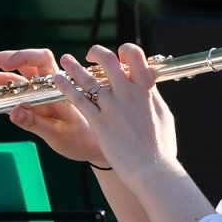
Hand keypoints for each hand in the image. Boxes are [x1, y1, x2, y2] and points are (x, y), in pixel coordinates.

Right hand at [0, 48, 105, 165]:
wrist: (89, 146)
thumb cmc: (79, 139)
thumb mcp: (57, 134)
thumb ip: (34, 123)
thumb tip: (12, 112)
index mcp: (56, 85)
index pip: (40, 58)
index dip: (23, 56)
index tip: (8, 64)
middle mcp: (44, 84)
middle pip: (19, 62)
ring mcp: (35, 92)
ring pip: (10, 77)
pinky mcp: (28, 102)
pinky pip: (9, 90)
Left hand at [48, 43, 177, 181]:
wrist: (152, 170)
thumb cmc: (161, 148)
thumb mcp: (164, 116)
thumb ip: (153, 99)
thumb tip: (150, 89)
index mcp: (146, 89)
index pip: (135, 56)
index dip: (124, 51)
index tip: (118, 57)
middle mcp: (128, 93)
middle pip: (108, 61)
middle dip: (97, 52)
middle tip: (90, 55)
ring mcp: (112, 106)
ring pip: (87, 78)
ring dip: (74, 67)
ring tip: (65, 59)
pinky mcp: (98, 121)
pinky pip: (78, 99)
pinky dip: (66, 87)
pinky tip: (58, 80)